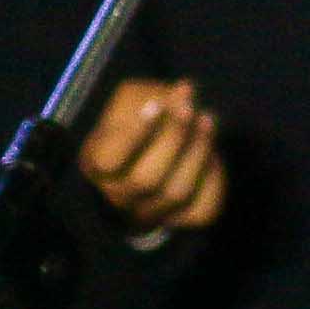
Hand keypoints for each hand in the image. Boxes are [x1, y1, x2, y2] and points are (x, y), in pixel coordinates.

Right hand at [76, 78, 228, 234]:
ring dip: (197, 152)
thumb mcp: (133, 103)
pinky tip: (211, 150)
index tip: (156, 104)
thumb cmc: (137, 123)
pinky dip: (213, 176)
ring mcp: (148, 211)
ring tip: (207, 119)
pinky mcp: (181, 218)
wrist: (146, 158)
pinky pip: (203, 207)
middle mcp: (118, 195)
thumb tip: (184, 90)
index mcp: (96, 164)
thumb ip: (153, 95)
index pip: (110, 159)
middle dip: (172, 139)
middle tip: (189, 107)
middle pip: (145, 179)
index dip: (136, 133)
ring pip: (176, 193)